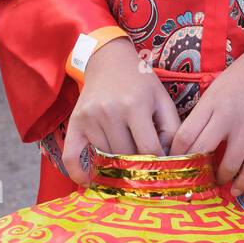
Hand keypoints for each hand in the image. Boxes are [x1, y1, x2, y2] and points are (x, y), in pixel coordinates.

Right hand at [62, 38, 181, 184]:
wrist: (109, 60)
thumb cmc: (140, 82)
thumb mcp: (162, 99)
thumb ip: (172, 129)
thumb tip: (170, 160)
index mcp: (136, 105)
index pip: (149, 148)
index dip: (158, 163)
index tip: (162, 169)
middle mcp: (111, 112)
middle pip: (126, 156)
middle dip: (138, 164)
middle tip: (144, 167)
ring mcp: (90, 118)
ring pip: (105, 158)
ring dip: (116, 164)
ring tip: (125, 161)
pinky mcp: (75, 122)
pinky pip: (71, 155)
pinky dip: (78, 173)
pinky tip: (90, 181)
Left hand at [169, 32, 243, 195]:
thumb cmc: (239, 79)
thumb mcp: (214, 90)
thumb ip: (202, 115)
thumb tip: (187, 146)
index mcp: (210, 103)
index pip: (185, 135)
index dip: (176, 156)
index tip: (175, 165)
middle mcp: (227, 116)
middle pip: (202, 151)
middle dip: (195, 171)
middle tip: (192, 180)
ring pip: (230, 164)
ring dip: (220, 178)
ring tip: (215, 183)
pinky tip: (236, 189)